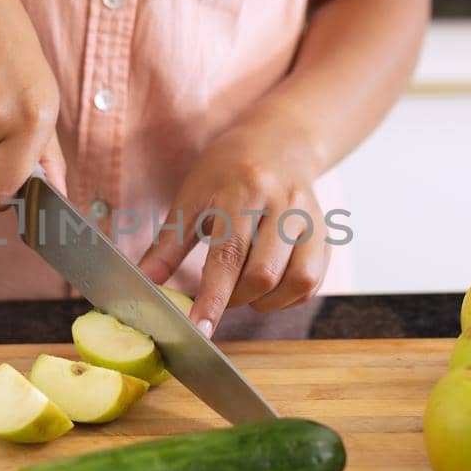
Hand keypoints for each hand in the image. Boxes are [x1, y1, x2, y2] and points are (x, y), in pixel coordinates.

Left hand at [137, 117, 330, 335]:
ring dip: (266, 301)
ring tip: (245, 289)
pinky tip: (268, 287)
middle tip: (220, 294)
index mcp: (242, 190)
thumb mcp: (190, 197)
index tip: (200, 328)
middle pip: (264, 274)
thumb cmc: (226, 170)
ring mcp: (311, 218)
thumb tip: (144, 283)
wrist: (277, 142)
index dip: (213, 298)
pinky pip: (313, 282)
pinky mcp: (326, 234)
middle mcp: (283, 203)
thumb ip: (167, 245)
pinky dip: (288, 297)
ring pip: (297, 281)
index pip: (228, 255)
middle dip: (236, 298)